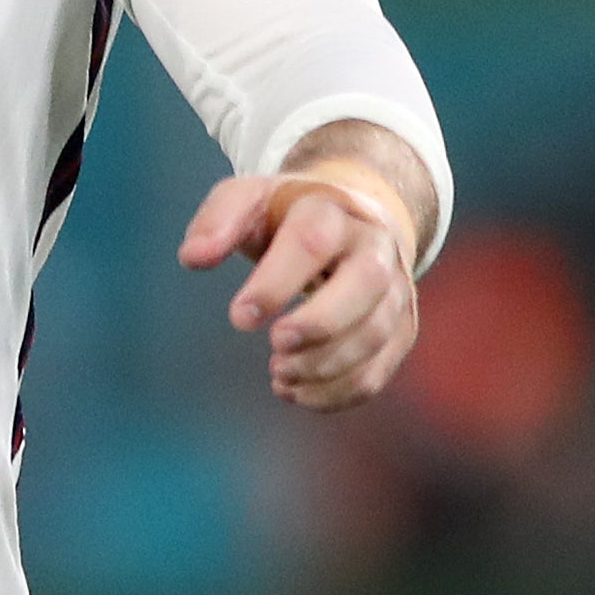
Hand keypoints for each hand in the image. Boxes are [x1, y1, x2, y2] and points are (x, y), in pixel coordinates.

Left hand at [180, 163, 421, 411]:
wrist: (348, 221)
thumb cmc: (284, 216)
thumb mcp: (246, 201)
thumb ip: (215, 222)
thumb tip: (193, 257)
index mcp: (331, 210)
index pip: (311, 242)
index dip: (275, 284)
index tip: (239, 318)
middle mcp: (374, 245)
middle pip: (366, 283)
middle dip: (320, 324)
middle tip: (275, 346)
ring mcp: (395, 287)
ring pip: (377, 332)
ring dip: (326, 365)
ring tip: (279, 373)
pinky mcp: (400, 326)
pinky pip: (381, 367)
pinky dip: (339, 392)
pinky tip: (298, 392)